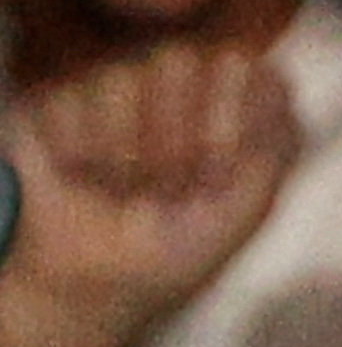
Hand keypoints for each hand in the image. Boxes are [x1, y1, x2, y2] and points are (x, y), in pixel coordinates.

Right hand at [1, 42, 303, 346]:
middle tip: (169, 188)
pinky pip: (66, 102)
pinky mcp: (59, 106)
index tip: (218, 176)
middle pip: (175, 58)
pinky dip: (78, 153)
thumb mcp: (249, 206)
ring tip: (126, 192)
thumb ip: (276, 142)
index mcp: (231, 100)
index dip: (228, 124)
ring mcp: (116, 90)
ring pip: (118, 77)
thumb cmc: (181, 248)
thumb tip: (278, 79)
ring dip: (124, 150)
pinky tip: (84, 182)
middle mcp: (176, 83)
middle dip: (174, 135)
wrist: (102, 288)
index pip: (238, 66)